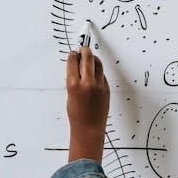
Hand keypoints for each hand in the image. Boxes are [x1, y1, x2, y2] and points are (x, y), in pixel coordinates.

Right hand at [66, 46, 108, 163]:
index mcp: (73, 85)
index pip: (73, 61)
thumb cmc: (77, 114)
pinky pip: (102, 74)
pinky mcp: (106, 88)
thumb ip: (74, 80)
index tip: (73, 53)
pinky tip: (94, 74)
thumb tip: (77, 66)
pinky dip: (97, 71)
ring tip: (89, 59)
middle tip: (83, 49)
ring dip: (93, 58)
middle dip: (84, 50)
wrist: (89, 128)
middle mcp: (87, 83)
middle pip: (88, 57)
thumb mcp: (70, 95)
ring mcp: (99, 85)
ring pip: (98, 63)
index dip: (73, 55)